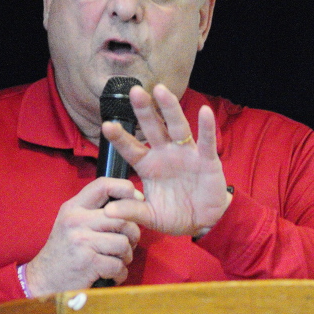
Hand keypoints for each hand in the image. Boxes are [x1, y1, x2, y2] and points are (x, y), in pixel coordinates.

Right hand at [26, 177, 141, 294]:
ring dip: (126, 256)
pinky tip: (111, 276)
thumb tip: (129, 201)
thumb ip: (93, 213)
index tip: (137, 199)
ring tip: (117, 262)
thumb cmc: (63, 253)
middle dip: (133, 234)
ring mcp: (81, 241)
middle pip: (122, 218)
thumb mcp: (71, 225)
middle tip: (128, 244)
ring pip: (123, 243)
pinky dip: (119, 274)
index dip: (125, 188)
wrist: (43, 281)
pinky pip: (118, 266)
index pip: (103, 185)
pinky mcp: (88, 262)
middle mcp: (76, 221)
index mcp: (73, 208)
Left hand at [100, 84, 231, 235]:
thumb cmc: (174, 215)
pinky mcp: (207, 160)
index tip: (106, 126)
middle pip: (153, 128)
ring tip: (161, 90)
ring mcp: (186, 154)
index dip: (120, 137)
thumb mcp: (150, 216)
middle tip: (134, 91)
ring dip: (170, 108)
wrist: (203, 222)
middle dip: (144, 110)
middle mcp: (165, 154)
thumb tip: (108, 213)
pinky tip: (204, 111)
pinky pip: (206, 141)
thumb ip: (131, 211)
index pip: (131, 148)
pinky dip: (206, 127)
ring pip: (177, 127)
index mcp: (148, 165)